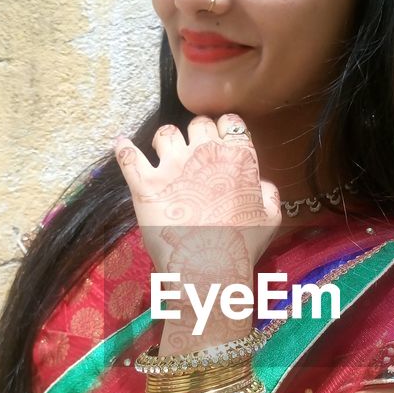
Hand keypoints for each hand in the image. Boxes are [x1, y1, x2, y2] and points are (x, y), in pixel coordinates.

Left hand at [113, 115, 281, 276]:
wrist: (210, 270)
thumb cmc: (243, 246)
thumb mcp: (270, 218)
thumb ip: (268, 192)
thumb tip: (260, 181)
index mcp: (238, 157)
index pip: (229, 122)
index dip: (224, 130)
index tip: (220, 142)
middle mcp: (205, 153)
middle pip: (198, 124)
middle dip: (197, 134)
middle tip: (195, 154)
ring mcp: (172, 166)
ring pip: (166, 133)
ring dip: (166, 142)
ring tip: (165, 156)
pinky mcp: (145, 183)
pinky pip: (128, 155)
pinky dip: (124, 148)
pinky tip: (122, 143)